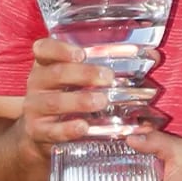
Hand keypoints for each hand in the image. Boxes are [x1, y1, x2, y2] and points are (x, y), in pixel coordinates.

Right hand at [18, 38, 114, 160]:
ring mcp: (34, 108)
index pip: (44, 49)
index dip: (60, 49)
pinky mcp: (37, 131)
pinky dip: (68, 129)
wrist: (39, 131)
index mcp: (45, 64)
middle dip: (84, 74)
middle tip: (108, 78)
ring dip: (80, 101)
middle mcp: (36, 83)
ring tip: (102, 101)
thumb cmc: (65, 96)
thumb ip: (100, 66)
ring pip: (54, 102)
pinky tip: (83, 126)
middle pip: (56, 74)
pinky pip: (52, 130)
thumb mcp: (74, 78)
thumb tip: (147, 56)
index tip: (81, 54)